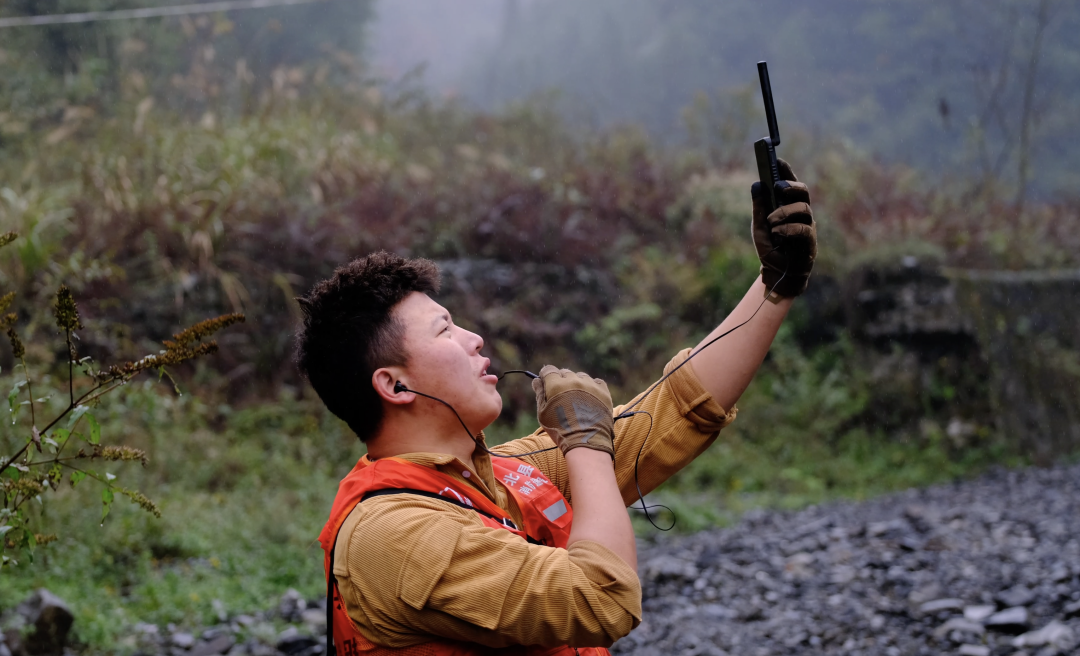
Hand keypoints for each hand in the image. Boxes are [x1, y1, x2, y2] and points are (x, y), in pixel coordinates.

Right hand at [532, 365, 614, 457]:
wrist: (585, 443)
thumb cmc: (560, 430)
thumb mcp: (543, 413)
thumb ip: (539, 393)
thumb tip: (537, 380)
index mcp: (556, 384)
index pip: (549, 370)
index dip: (546, 376)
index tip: (547, 383)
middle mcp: (574, 380)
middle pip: (565, 372)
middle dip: (561, 381)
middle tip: (562, 396)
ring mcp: (590, 385)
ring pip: (581, 376)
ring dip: (577, 383)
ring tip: (577, 399)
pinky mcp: (604, 392)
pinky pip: (597, 382)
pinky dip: (593, 387)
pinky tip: (589, 398)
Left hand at [751, 158, 816, 298]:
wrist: (776, 272)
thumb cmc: (771, 247)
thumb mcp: (759, 226)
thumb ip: (759, 207)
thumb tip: (757, 184)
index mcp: (790, 207)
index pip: (791, 186)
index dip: (787, 171)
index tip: (777, 160)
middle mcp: (801, 214)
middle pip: (804, 192)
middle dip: (791, 186)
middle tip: (778, 187)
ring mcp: (807, 227)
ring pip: (804, 209)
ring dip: (784, 212)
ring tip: (771, 221)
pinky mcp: (810, 242)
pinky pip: (803, 230)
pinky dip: (788, 229)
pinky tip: (778, 233)